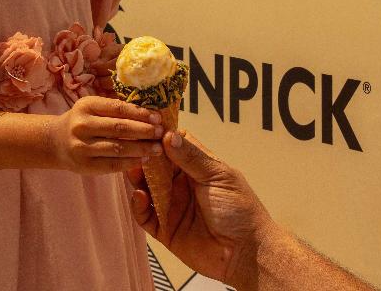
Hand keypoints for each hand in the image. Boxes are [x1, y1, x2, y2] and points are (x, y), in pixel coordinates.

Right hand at [51, 96, 163, 174]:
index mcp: (86, 106)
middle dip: (144, 131)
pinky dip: (130, 162)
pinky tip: (143, 159)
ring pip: (117, 148)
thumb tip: (150, 113)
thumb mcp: (93, 108)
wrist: (55, 141)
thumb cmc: (83, 121)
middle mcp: (81, 125)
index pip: (118, 108)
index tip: (158, 117)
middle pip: (119, 128)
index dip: (140, 113)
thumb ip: (116, 109)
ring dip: (141, 148)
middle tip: (161, 133)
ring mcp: (82, 147)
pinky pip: (112, 165)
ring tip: (157, 148)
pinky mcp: (84, 166)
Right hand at [128, 131, 274, 286]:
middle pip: (156, 166)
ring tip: (134, 171)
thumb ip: (191, 158)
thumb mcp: (217, 177)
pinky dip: (138, 205)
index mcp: (197, 168)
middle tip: (136, 150)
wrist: (246, 252)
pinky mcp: (165, 230)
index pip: (174, 147)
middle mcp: (182, 185)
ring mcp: (173, 206)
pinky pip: (145, 216)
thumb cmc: (239, 209)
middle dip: (145, 157)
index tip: (149, 130)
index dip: (161, 138)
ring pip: (147, 188)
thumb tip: (169, 135)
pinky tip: (140, 197)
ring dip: (138, 179)